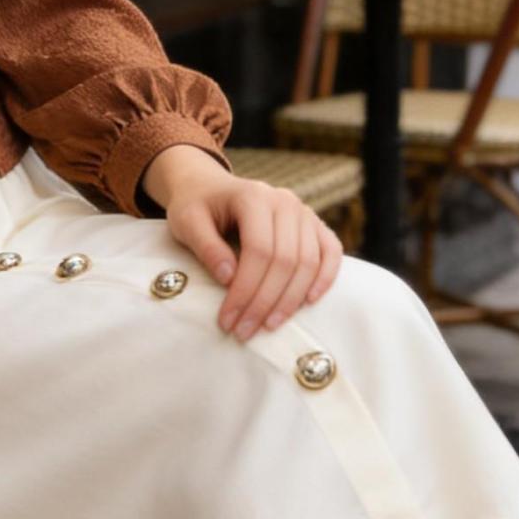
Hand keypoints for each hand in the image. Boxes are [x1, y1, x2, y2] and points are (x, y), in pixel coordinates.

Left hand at [151, 156, 343, 342]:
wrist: (209, 187)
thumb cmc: (196, 206)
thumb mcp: (187, 221)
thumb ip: (206, 246)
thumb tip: (228, 278)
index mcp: (253, 197)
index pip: (258, 251)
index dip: (245, 290)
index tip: (228, 320)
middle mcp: (284, 201)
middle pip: (285, 260)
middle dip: (265, 302)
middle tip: (243, 331)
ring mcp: (303, 211)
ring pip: (308, 262)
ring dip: (290, 300)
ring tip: (267, 326)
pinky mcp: (314, 223)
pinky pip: (331, 252)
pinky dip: (324, 278)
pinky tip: (308, 302)